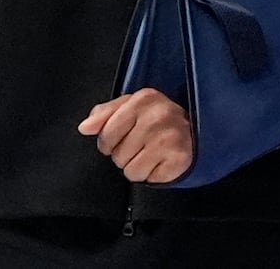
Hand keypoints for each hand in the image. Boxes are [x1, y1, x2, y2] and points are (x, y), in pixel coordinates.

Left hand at [78, 87, 193, 183]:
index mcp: (142, 100)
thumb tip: (85, 128)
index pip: (106, 133)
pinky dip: (152, 175)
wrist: (195, 131)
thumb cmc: (157, 119)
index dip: (108, 142)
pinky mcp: (180, 159)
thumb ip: (104, 114)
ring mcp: (170, 138)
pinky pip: (148, 180)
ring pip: (131, 171)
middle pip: (117, 155)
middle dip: (124, 154)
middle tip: (141, 145)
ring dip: (137, 167)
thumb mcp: (129, 107)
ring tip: (150, 154)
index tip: (120, 139)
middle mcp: (158, 117)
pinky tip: (160, 161)